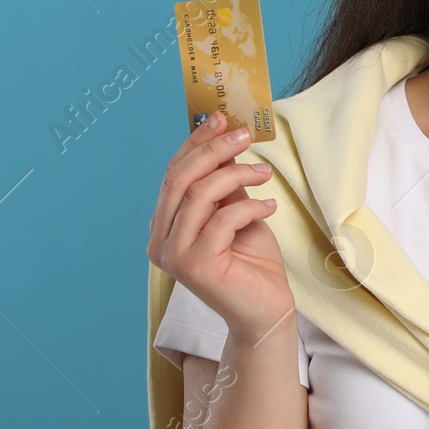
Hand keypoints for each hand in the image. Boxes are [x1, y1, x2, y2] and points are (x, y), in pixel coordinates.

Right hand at [147, 112, 295, 345]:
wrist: (265, 309)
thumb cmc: (251, 261)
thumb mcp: (236, 211)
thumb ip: (224, 183)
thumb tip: (226, 138)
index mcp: (163, 225)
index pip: (173, 174)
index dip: (195, 143)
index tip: (220, 118)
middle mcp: (160, 241)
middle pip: (180, 179)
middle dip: (213, 150)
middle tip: (245, 135)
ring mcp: (174, 256)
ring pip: (199, 194)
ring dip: (237, 175)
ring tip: (265, 174)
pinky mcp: (196, 267)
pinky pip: (223, 219)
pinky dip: (250, 206)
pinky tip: (269, 208)